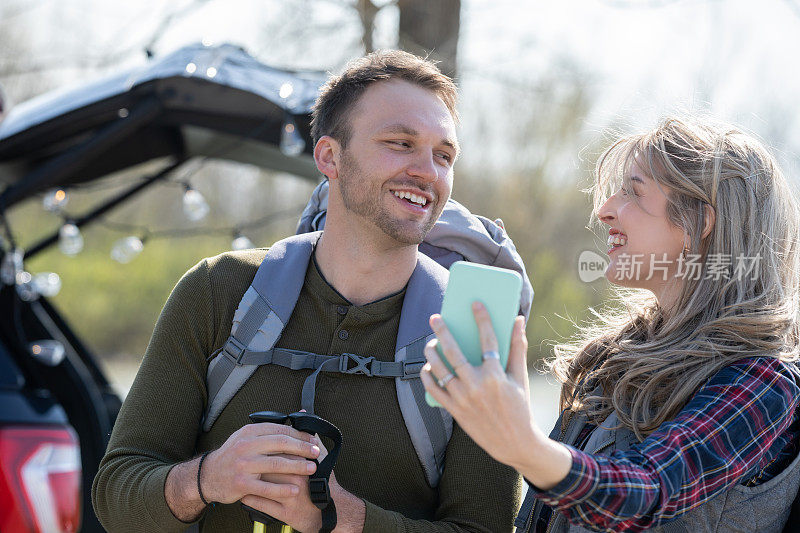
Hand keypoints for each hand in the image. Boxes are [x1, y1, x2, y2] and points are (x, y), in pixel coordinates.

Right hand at [201, 422, 320, 504]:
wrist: (208, 475)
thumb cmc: (232, 455)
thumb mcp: (245, 437)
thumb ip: (268, 430)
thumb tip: (297, 418)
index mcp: (249, 432)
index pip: (280, 429)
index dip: (299, 435)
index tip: (312, 440)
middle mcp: (246, 446)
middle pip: (280, 443)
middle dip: (302, 447)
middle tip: (316, 452)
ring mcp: (243, 465)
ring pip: (276, 465)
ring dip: (297, 466)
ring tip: (312, 468)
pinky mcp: (241, 484)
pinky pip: (266, 488)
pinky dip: (282, 489)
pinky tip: (294, 490)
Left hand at [241, 435, 364, 532]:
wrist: (331, 512)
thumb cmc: (326, 485)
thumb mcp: (323, 458)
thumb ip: (312, 439)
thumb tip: (305, 420)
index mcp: (302, 465)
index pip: (278, 451)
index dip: (267, 448)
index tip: (258, 445)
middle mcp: (295, 480)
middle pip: (267, 466)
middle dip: (255, 462)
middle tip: (245, 458)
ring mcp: (289, 497)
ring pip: (262, 485)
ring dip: (249, 479)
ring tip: (242, 474)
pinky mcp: (284, 514)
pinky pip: (262, 504)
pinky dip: (250, 499)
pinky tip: (245, 494)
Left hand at [420, 302, 536, 470]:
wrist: (515, 443)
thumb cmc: (520, 407)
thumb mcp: (520, 378)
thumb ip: (518, 347)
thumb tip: (518, 320)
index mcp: (496, 375)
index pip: (488, 339)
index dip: (482, 319)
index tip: (475, 303)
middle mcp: (477, 386)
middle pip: (453, 352)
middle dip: (442, 331)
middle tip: (435, 317)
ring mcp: (463, 399)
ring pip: (439, 370)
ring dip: (431, 353)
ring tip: (430, 343)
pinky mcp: (454, 411)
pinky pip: (434, 390)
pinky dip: (427, 376)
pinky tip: (427, 366)